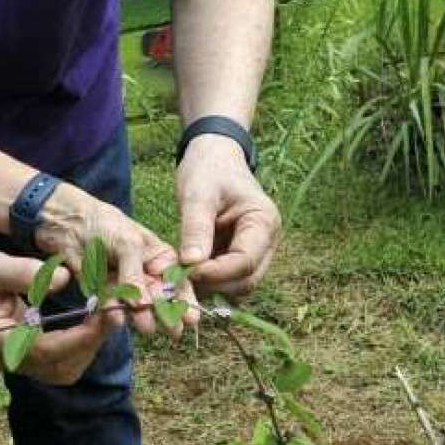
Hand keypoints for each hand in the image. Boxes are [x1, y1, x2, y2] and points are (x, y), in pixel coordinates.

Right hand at [0, 248, 106, 384]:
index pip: (47, 351)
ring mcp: (18, 360)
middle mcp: (10, 359)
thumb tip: (63, 279)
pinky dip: (80, 343)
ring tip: (106, 315)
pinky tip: (90, 319)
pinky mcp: (26, 355)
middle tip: (115, 312)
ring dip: (88, 345)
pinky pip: (60, 360)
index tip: (106, 315)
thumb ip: (23, 273)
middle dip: (91, 342)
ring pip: (64, 369)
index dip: (81, 337)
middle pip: (61, 367)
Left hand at [34, 185, 178, 335]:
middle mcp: (147, 275)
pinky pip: (113, 307)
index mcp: (160, 258)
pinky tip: (118, 319)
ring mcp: (127, 286)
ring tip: (146, 327)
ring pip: (138, 307)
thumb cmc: (106, 225)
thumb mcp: (127, 243)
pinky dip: (115, 313)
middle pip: (160, 298)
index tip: (190, 317)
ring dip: (143, 317)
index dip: (185, 298)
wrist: (69, 224)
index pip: (177, 281)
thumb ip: (135, 273)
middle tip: (173, 330)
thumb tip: (142, 303)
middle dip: (167, 313)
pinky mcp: (106, 294)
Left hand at [175, 136, 280, 298]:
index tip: (185, 272)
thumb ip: (196, 228)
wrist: (213, 157)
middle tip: (177, 280)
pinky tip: (183, 274)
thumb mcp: (197, 194)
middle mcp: (266, 242)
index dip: (216, 273)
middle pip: (246, 280)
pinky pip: (226, 280)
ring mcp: (255, 252)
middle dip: (213, 284)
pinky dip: (207, 282)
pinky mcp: (238, 257)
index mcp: (264, 222)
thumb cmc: (207, 170)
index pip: (246, 262)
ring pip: (236, 285)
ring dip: (210, 287)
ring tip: (178, 277)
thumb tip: (191, 265)